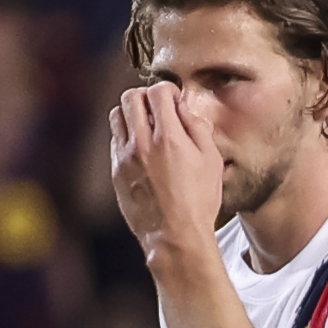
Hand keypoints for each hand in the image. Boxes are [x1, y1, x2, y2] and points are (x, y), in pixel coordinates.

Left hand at [108, 83, 223, 252]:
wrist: (174, 236)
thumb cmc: (199, 201)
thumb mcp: (212, 162)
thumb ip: (198, 129)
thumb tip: (184, 109)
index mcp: (168, 137)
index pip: (158, 91)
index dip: (169, 92)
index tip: (175, 102)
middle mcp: (142, 142)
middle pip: (131, 96)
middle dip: (147, 96)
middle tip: (159, 109)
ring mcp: (125, 156)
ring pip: (116, 114)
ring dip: (132, 113)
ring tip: (147, 126)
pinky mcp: (116, 170)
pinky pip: (115, 139)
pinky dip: (127, 135)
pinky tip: (142, 148)